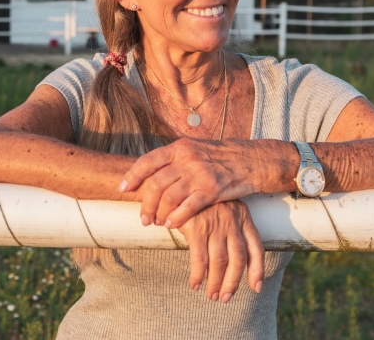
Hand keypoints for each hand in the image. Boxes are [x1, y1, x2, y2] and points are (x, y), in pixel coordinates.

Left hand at [120, 138, 259, 228]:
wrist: (249, 160)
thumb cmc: (218, 157)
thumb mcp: (193, 149)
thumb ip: (173, 159)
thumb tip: (149, 172)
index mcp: (179, 148)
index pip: (148, 161)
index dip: (132, 176)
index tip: (123, 189)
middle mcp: (187, 159)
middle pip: (156, 183)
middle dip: (146, 203)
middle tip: (143, 218)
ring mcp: (200, 174)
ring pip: (169, 197)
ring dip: (158, 213)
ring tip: (155, 223)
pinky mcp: (212, 190)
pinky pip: (188, 207)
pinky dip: (176, 218)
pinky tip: (171, 225)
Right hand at [177, 200, 264, 299]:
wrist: (178, 182)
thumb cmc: (199, 199)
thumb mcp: (221, 207)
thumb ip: (229, 228)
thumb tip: (233, 258)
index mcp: (242, 215)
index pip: (256, 248)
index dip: (257, 270)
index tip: (256, 287)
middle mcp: (232, 220)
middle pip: (238, 259)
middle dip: (232, 282)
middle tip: (225, 298)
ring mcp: (215, 224)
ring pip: (220, 262)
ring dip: (215, 282)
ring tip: (211, 295)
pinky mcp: (196, 227)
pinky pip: (200, 259)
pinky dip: (198, 275)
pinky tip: (195, 284)